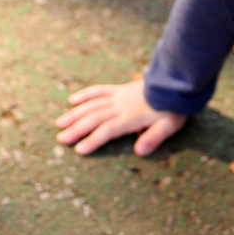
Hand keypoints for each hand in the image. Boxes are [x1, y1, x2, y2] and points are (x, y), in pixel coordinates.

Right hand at [55, 76, 186, 156]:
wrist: (173, 82)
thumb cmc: (172, 107)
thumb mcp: (169, 125)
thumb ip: (154, 138)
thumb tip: (139, 152)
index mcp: (131, 117)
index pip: (108, 130)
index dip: (93, 140)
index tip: (78, 150)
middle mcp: (120, 106)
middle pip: (94, 118)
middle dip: (76, 129)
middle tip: (60, 138)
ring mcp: (118, 96)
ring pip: (92, 104)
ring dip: (75, 113)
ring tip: (60, 123)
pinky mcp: (119, 89)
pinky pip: (99, 90)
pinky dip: (85, 95)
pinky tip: (73, 100)